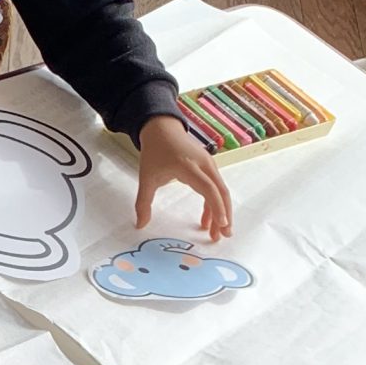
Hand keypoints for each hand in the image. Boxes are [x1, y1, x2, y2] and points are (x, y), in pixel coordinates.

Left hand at [135, 115, 232, 237]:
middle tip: (225, 236)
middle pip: (221, 191)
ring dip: (221, 211)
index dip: (216, 206)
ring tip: (217, 234)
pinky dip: (214, 203)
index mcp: (189, 166)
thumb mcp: (146, 177)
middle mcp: (204, 164)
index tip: (221, 224)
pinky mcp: (208, 167)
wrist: (162, 128)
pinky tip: (207, 220)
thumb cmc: (155, 152)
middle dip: (225, 214)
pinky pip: (215, 187)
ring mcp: (209, 164)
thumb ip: (143, 203)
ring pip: (220, 191)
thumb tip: (140, 225)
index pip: (208, 188)